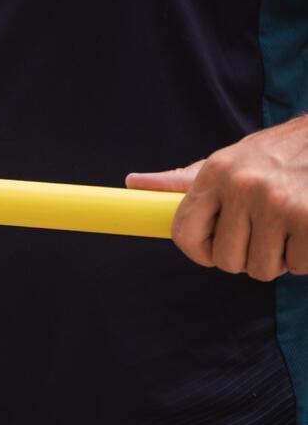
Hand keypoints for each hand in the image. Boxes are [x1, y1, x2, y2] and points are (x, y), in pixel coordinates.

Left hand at [126, 116, 307, 280]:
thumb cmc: (278, 155)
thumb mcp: (229, 160)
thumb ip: (184, 180)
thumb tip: (133, 182)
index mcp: (216, 172)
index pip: (183, 233)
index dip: (199, 251)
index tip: (215, 248)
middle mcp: (243, 187)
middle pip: (226, 260)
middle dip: (247, 255)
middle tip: (266, 230)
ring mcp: (279, 203)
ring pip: (262, 269)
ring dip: (280, 258)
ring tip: (291, 226)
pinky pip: (299, 266)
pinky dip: (307, 257)